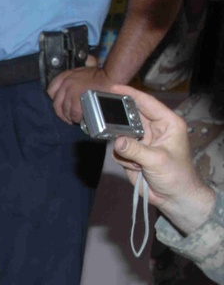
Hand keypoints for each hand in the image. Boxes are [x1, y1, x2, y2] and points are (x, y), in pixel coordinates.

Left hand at [46, 63, 110, 124]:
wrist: (110, 76)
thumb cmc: (99, 75)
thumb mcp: (81, 72)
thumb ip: (72, 80)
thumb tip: (67, 92)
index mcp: (65, 76)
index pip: (51, 90)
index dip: (54, 100)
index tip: (60, 105)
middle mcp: (66, 83)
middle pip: (57, 104)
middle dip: (61, 113)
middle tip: (67, 118)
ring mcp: (71, 91)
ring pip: (65, 110)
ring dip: (69, 117)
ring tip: (75, 119)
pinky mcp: (78, 98)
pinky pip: (73, 112)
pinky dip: (76, 118)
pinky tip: (80, 119)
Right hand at [110, 85, 214, 234]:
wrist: (173, 197)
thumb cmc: (176, 175)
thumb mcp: (157, 160)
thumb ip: (135, 150)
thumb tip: (116, 141)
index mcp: (167, 123)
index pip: (147, 103)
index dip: (131, 94)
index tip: (113, 87)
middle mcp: (154, 129)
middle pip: (130, 116)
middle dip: (120, 122)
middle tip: (107, 122)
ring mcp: (142, 141)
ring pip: (120, 134)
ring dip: (123, 147)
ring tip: (135, 160)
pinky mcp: (133, 153)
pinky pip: (118, 150)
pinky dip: (122, 158)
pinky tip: (135, 167)